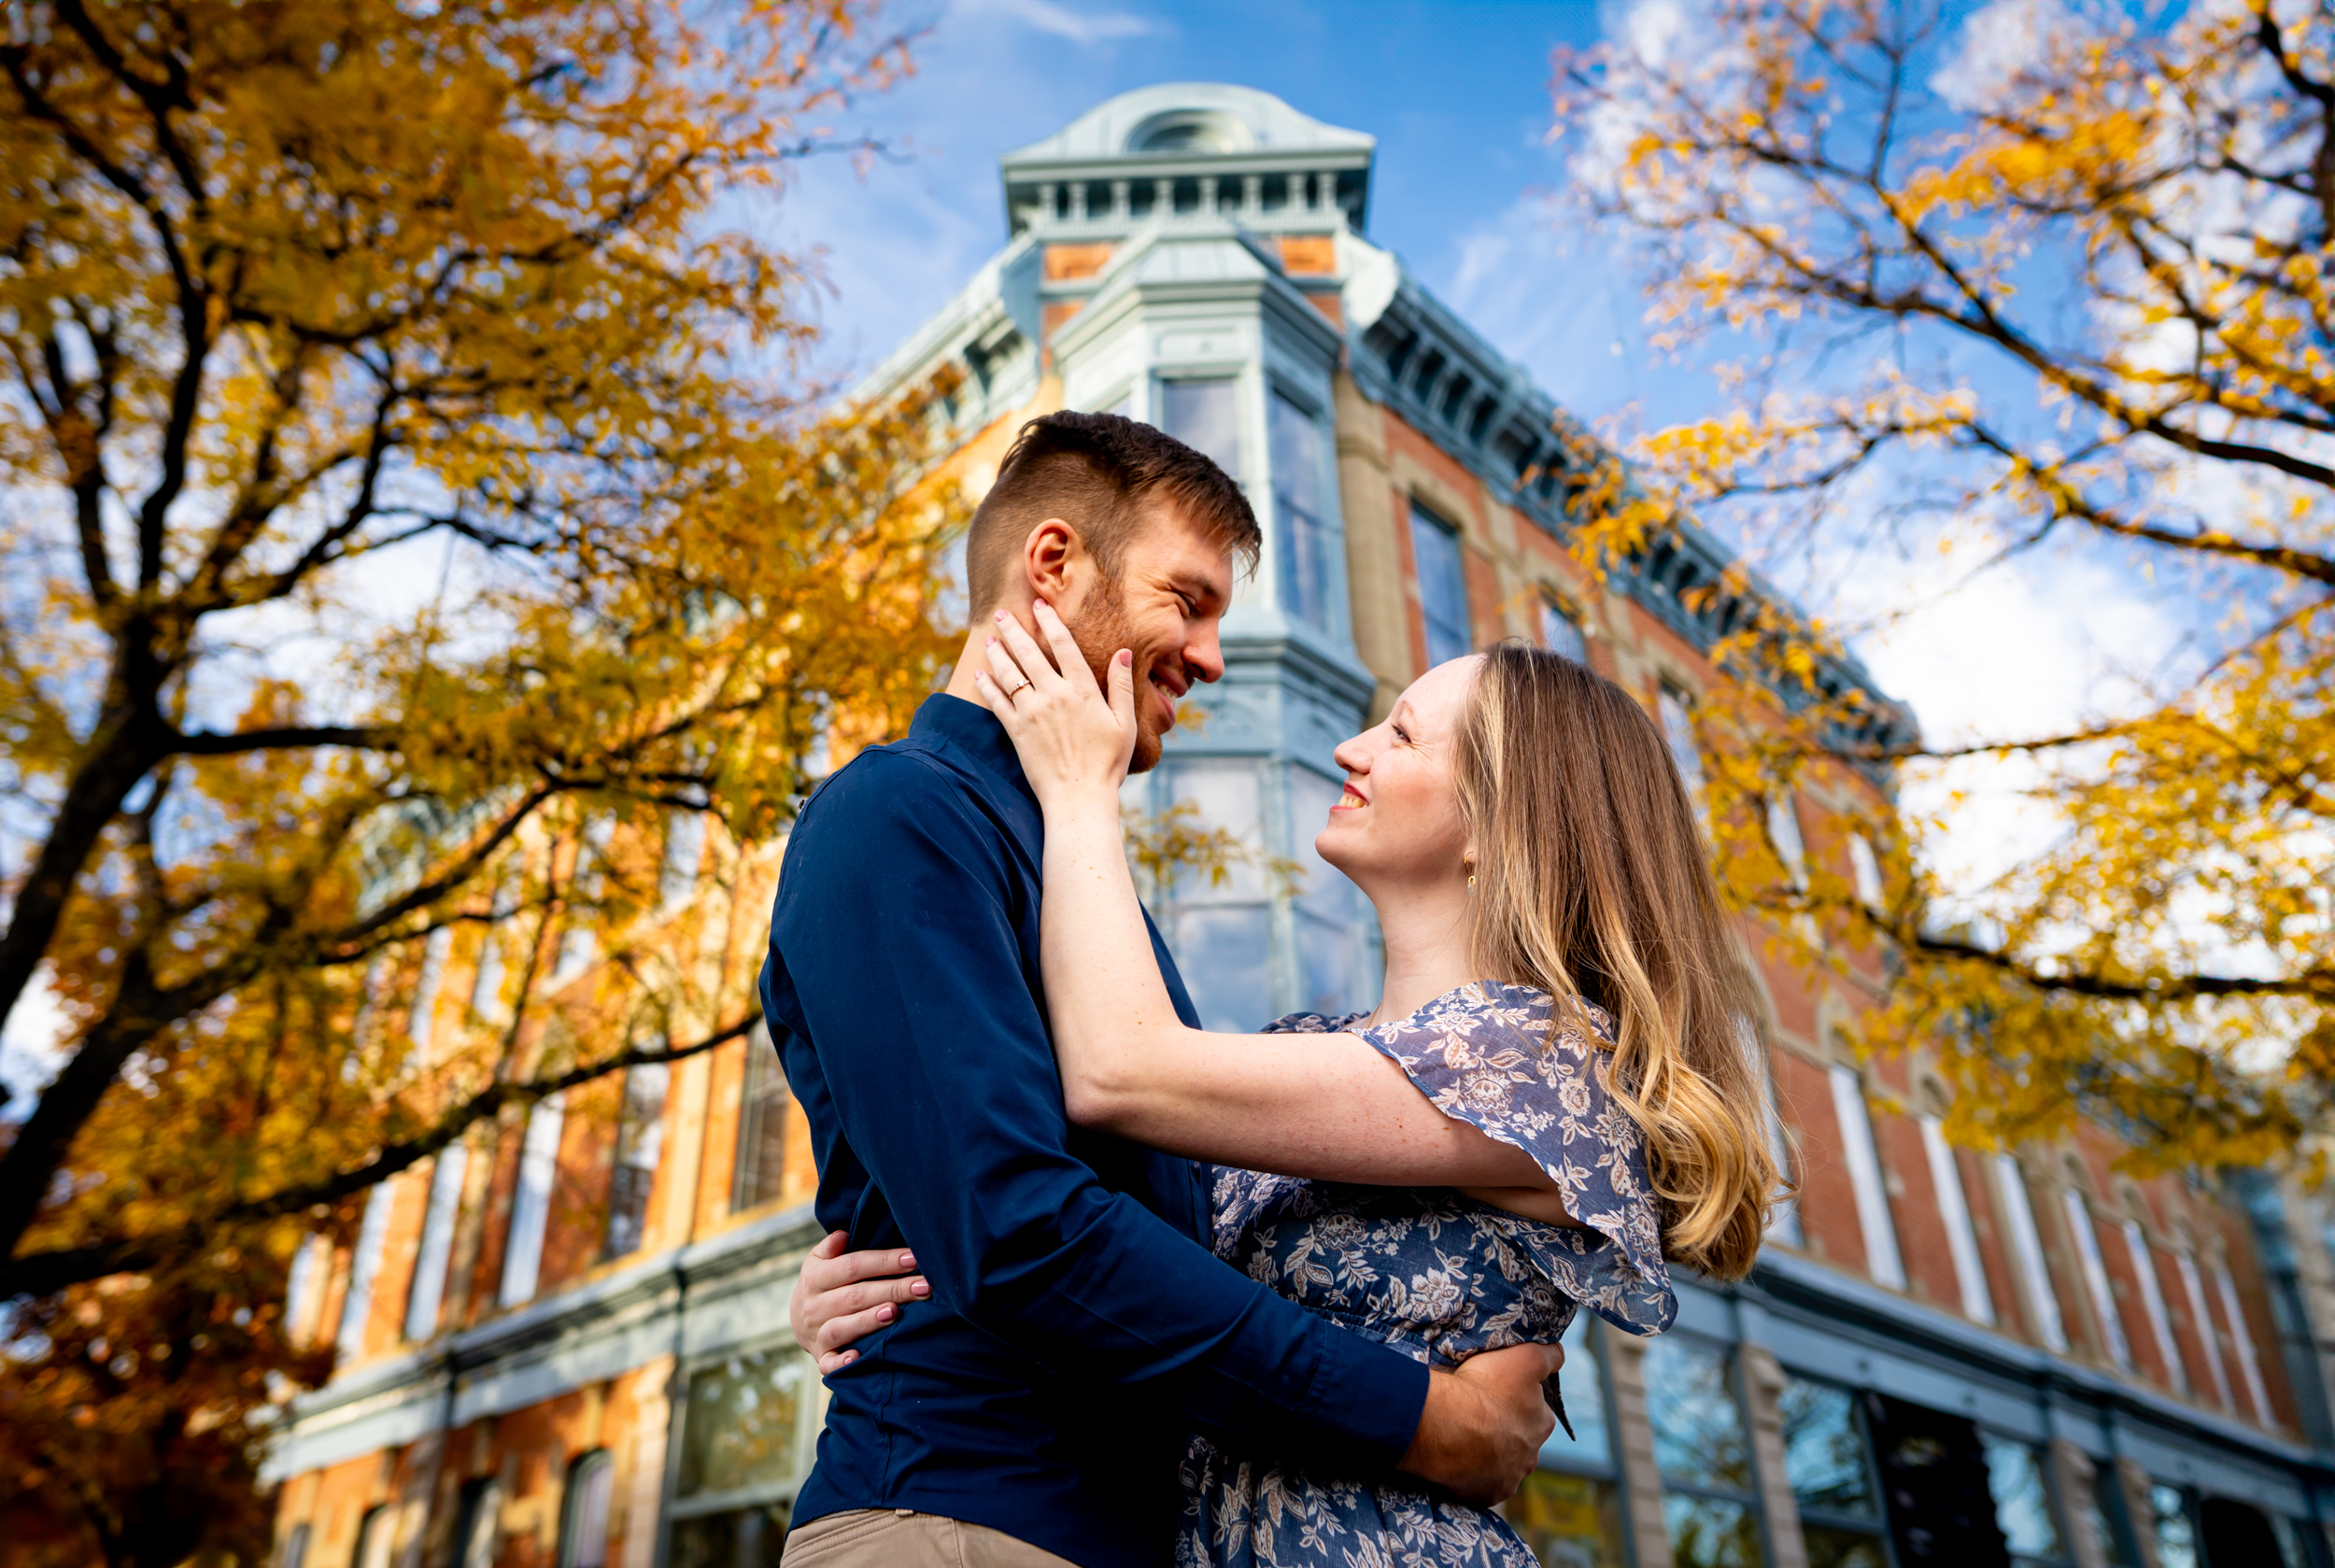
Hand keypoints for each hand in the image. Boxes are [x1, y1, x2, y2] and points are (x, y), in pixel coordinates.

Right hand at [788, 1230, 930, 1374]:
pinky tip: (857, 1358)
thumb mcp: (818, 1262)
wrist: (798, 1321)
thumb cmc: (822, 1285)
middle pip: (856, 1296)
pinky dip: (841, 1363)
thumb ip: (830, 1248)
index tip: (913, 1258)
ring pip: (842, 1327)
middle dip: (893, 1289)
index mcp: (815, 1277)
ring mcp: (816, 1333)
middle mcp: (813, 1306)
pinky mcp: (821, 1357)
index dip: (884, 1261)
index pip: (853, 1266)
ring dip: (868, 1320)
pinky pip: (828, 1363)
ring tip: (894, 1312)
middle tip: (923, 1287)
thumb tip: (842, 1235)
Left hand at [971, 601, 1136, 811]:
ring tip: (989, 637)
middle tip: (1002, 613)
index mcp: (1082, 690)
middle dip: (1014, 629)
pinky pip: (996, 701)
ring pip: (1009, 673)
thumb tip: (1123, 652)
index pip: (1063, 645)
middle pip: (1029, 652)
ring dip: (997, 652)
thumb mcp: (1125, 723)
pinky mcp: (1016, 731)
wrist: (1079, 797)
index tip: (1039, 605)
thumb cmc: (1108, 763)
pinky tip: (979, 673)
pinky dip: (986, 685)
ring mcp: (1032, 712)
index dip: (1050, 621)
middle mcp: (1054, 695)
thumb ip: (1121, 686)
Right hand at [1397, 1340, 1563, 1505]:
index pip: (1537, 1410)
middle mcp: (1531, 1457)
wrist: (1448, 1426)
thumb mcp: (1525, 1357)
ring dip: (1490, 1453)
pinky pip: (1482, 1483)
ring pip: (1503, 1464)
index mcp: (1542, 1424)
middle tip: (1478, 1413)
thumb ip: (1549, 1356)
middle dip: (1506, 1430)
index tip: (1496, 1392)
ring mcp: (1508, 1479)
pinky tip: (1460, 1458)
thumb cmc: (1485, 1388)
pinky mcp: (1486, 1494)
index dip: (1517, 1399)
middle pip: (1521, 1440)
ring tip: (1466, 1436)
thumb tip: (1560, 1355)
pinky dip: (1473, 1473)